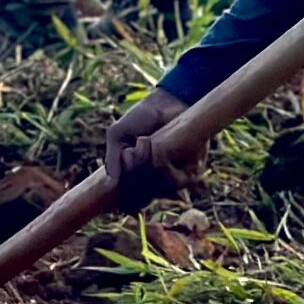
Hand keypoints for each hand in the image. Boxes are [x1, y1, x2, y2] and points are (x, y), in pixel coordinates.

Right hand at [103, 87, 198, 212]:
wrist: (166, 103)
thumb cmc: (141, 118)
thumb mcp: (118, 135)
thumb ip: (112, 159)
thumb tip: (111, 184)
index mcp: (138, 177)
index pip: (132, 201)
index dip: (124, 198)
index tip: (117, 185)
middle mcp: (157, 181)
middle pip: (142, 197)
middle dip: (132, 174)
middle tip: (129, 151)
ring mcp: (173, 177)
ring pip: (157, 190)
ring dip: (145, 166)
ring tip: (143, 142)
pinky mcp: (191, 170)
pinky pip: (174, 181)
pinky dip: (160, 164)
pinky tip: (154, 145)